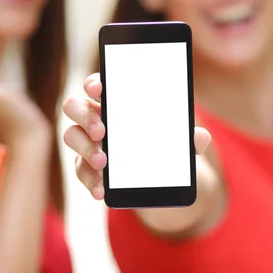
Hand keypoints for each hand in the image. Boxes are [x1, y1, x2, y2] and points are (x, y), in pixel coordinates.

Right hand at [62, 73, 211, 199]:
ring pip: (71, 136)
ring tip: (103, 161)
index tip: (100, 89)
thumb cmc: (166, 142)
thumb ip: (190, 137)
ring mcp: (89, 141)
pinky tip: (102, 190)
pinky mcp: (89, 167)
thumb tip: (201, 137)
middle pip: (75, 106)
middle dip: (85, 116)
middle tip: (103, 130)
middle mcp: (96, 116)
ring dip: (85, 148)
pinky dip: (91, 180)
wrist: (163, 174)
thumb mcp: (182, 139)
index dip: (95, 83)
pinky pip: (81, 171)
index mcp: (117, 100)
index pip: (99, 84)